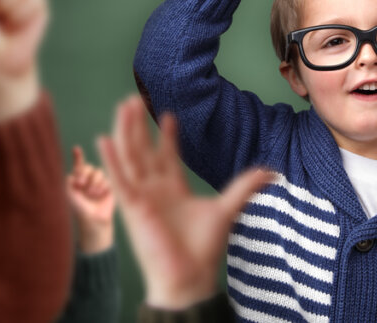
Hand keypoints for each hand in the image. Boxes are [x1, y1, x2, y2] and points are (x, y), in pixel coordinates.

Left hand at [67, 145, 115, 254]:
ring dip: (94, 182)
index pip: (78, 166)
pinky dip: (102, 187)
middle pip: (89, 167)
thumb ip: (69, 184)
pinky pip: (107, 179)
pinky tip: (100, 195)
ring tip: (91, 193)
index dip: (78, 157)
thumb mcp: (72, 196)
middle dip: (85, 174)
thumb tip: (72, 174)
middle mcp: (88, 179)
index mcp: (78, 180)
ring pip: (98, 172)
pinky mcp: (108, 186)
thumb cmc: (80, 209)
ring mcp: (98, 182)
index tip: (76, 149)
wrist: (94, 220)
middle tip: (81, 184)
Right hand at [97, 96, 274, 309]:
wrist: (190, 276)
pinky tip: (104, 139)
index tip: (167, 114)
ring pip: (129, 157)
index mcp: (173, 189)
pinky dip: (111, 159)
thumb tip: (272, 172)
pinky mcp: (132, 207)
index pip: (166, 155)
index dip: (166, 135)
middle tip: (134, 99)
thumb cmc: (203, 248)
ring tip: (123, 105)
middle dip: (138, 125)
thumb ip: (245, 186)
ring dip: (124, 131)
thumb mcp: (228, 209)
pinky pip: (119, 179)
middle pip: (143, 150)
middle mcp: (154, 189)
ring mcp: (141, 197)